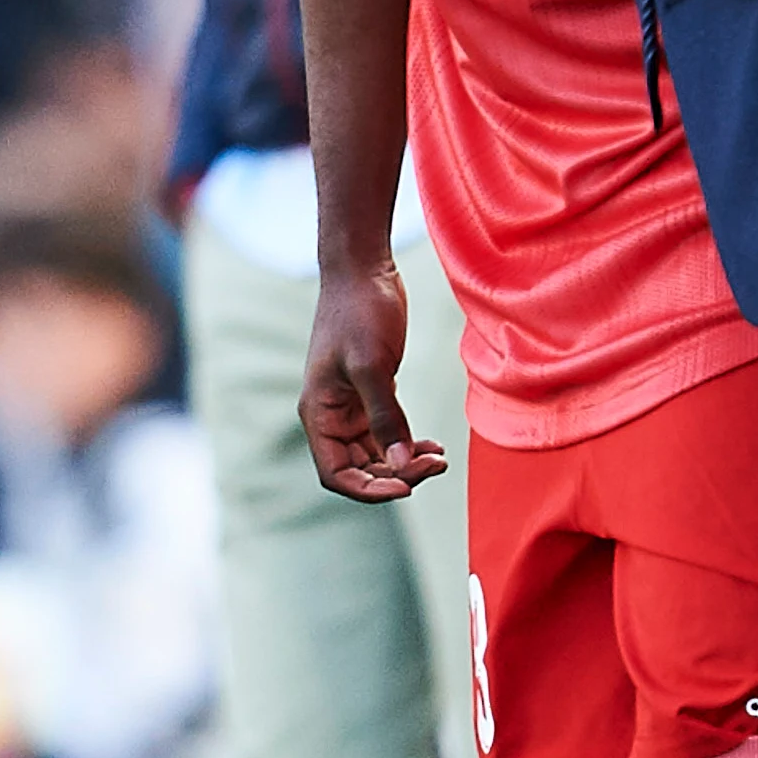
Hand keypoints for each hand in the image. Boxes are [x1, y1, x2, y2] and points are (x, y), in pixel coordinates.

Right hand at [301, 259, 449, 502]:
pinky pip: (387, 433)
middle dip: (396, 474)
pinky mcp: (372, 392)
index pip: (336, 473)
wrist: (364, 269)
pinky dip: (409, 443)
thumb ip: (386, 418)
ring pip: (376, 454)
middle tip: (434, 465)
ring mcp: (351, 405)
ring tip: (438, 457)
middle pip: (359, 468)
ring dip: (406, 461)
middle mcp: (331, 415)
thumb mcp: (372, 365)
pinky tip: (433, 445)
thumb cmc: (360, 311)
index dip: (369, 489)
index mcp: (319, 413)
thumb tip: (400, 465)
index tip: (406, 486)